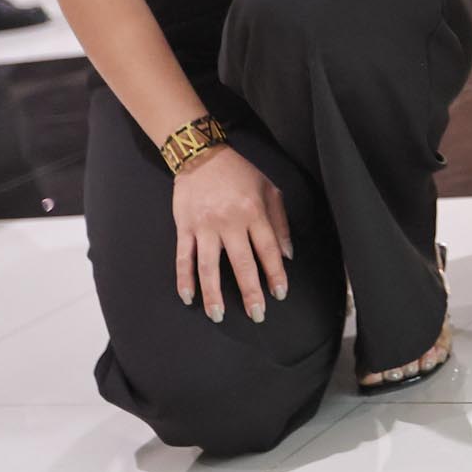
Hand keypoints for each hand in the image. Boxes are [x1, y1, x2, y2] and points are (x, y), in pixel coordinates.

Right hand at [172, 143, 291, 325]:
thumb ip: (280, 222)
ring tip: (219, 316)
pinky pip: (184, 258)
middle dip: (250, 292)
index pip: (268, 249)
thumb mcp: (269, 189)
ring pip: (209, 267)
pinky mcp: (184, 227)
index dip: (275, 273)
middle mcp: (230, 221)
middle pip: (241, 263)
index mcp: (254, 211)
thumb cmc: (239, 173)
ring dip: (214, 294)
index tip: (279, 293)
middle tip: (256, 314)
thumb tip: (287, 255)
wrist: (202, 156)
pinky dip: (184, 279)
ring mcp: (205, 226)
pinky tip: (188, 298)